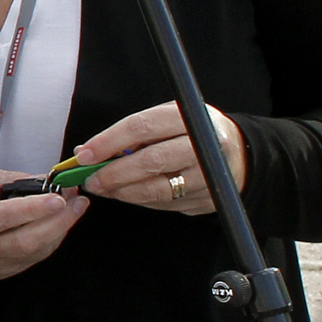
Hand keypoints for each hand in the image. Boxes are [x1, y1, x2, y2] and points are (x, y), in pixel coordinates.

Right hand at [0, 167, 86, 282]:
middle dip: (57, 222)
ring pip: (32, 254)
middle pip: (23, 242)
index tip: (58, 196)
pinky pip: (31, 260)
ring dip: (58, 232)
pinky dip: (49, 242)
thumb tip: (39, 181)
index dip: (31, 209)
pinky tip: (57, 226)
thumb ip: (1, 180)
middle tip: (78, 201)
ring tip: (74, 210)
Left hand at [71, 103, 248, 215]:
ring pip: (157, 189)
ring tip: (102, 188)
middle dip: (113, 173)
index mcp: (189, 116)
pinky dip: (139, 200)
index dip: (109, 141)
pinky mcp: (208, 199)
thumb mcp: (168, 119)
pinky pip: (165, 204)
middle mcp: (203, 145)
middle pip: (150, 161)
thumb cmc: (190, 132)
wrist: (238, 154)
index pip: (142, 127)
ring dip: (122, 192)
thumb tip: (87, 151)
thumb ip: (133, 133)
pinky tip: (124, 194)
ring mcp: (209, 175)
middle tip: (89, 179)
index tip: (83, 154)